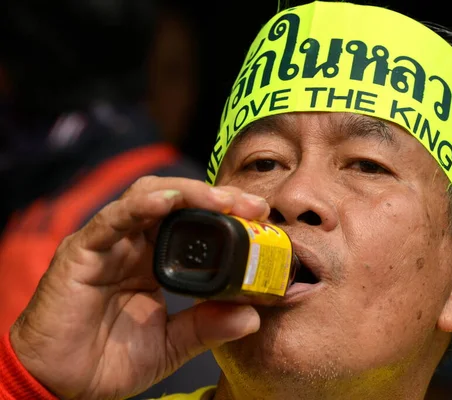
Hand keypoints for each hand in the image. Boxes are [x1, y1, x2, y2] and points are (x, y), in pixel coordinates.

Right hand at [9, 176, 268, 399]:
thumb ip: (207, 327)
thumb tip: (252, 317)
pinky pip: (113, 220)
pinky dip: (141, 206)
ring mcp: (109, 244)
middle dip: (216, 198)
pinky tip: (169, 200)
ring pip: (148, 198)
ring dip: (189, 194)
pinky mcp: (82, 252)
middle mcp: (133, 245)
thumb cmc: (107, 361)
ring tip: (223, 199)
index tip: (262, 220)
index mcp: (154, 261)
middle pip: (177, 202)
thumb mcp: (171, 345)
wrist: (57, 385)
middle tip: (253, 205)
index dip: (227, 217)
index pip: (194, 223)